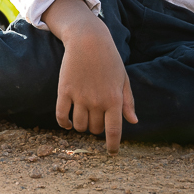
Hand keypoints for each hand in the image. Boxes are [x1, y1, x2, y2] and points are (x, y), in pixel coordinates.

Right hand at [45, 0, 137, 152]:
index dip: (112, 145)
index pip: (114, 131)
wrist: (88, 41)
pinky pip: (61, 115)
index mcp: (114, 100)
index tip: (111, 153)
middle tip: (96, 120)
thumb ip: (128, 102)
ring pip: (78, 125)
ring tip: (83, 119)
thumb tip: (133, 121)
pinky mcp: (64, 91)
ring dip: (81, 126)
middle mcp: (97, 102)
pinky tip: (67, 123)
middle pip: (94, 129)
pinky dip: (63, 123)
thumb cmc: (109, 60)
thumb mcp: (123, 80)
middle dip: (95, 129)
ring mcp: (79, 97)